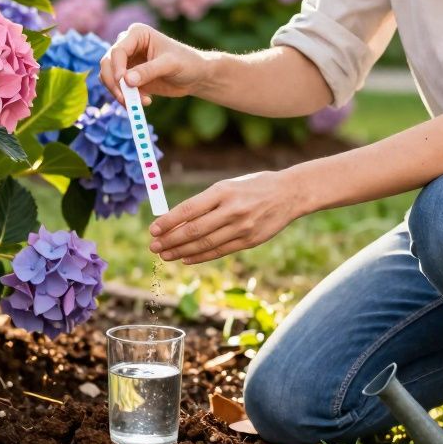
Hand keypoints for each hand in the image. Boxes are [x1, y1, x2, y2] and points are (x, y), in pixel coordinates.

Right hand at [98, 23, 208, 107]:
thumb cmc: (187, 62)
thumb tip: (126, 80)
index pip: (118, 50)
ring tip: (140, 103)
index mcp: (137, 34)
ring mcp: (126, 62)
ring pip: (108, 78)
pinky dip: (126, 98)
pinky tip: (146, 101)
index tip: (123, 83)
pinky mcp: (128, 78)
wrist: (195, 75)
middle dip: (114, 83)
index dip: (116, 67)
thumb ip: (148, 71)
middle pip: (107, 64)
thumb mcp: (170, 65)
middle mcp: (128, 45)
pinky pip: (118, 89)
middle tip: (125, 99)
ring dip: (119, 93)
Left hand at [147, 170, 307, 263]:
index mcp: (222, 191)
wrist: (289, 193)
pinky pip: (219, 251)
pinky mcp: (249, 241)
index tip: (153, 229)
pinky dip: (200, 256)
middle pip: (193, 230)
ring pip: (204, 244)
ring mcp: (241, 227)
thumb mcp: (228, 185)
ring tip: (165, 255)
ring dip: (181, 251)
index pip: (188, 209)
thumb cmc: (253, 186)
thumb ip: (205, 201)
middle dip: (170, 240)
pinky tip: (185, 259)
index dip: (168, 221)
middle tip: (153, 246)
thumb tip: (176, 218)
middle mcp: (231, 210)